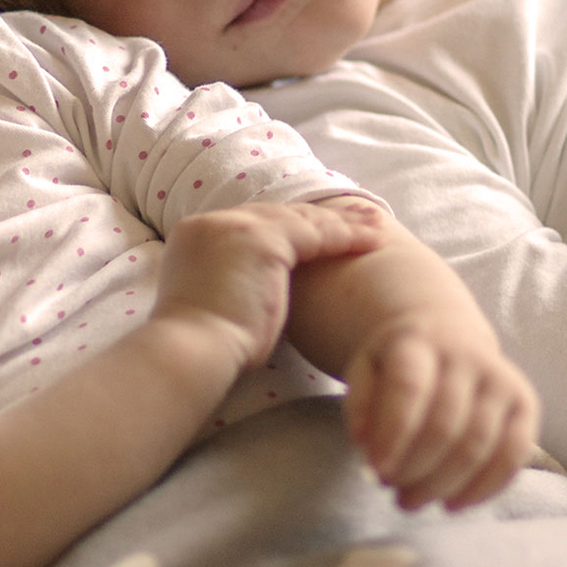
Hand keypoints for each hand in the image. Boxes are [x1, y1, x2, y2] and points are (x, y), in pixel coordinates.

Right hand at [150, 200, 381, 371]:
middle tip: (357, 219)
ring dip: (343, 224)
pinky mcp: (262, 240)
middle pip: (279, 215)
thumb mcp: (214, 302)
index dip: (291, 228)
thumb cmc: (202, 346)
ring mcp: (237, 227)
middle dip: (321, 219)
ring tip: (376, 227)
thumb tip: (255, 293)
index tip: (318, 232)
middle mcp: (214, 222)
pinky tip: (371, 241)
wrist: (190, 350)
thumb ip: (233, 284)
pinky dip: (346, 236)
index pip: (254, 224)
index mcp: (196, 235)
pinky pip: (315, 233)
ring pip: (302, 220)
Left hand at [342, 311, 538, 510]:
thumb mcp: (365, 370)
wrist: (446, 333)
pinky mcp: (525, 403)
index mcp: (419, 342)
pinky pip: (514, 453)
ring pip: (478, 444)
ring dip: (442, 484)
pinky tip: (454, 504)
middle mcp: (466, 356)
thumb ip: (358, 404)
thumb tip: (364, 444)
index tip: (376, 470)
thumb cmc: (398, 364)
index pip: (409, 387)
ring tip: (411, 500)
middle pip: (445, 424)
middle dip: (414, 468)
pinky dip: (484, 488)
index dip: (393, 433)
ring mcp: (501, 379)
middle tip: (389, 488)